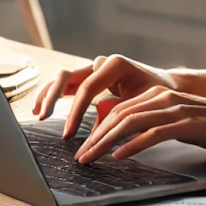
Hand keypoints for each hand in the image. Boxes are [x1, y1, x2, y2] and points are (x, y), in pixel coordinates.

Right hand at [32, 54, 178, 138]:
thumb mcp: (140, 108)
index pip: (87, 87)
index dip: (74, 111)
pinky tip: (42, 109)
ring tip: (38, 113)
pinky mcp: (90, 78)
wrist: (167, 88)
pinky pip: (67, 84)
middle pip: (68, 75)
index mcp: (115, 64)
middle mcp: (101, 63)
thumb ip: (116, 119)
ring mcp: (94, 69)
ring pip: (63, 77)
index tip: (68, 133)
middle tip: (43, 117)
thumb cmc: (158, 98)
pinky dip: (53, 94)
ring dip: (48, 94)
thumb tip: (94, 142)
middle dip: (53, 97)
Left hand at [75, 86, 205, 162]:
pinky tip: (119, 156)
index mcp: (159, 94)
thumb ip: (156, 124)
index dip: (97, 128)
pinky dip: (132, 145)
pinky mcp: (185, 124)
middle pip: (118, 115)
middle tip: (80, 157)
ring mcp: (174, 109)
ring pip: (129, 122)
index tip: (84, 147)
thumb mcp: (179, 121)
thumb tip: (128, 140)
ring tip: (91, 158)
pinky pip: (152, 134)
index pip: (118, 109)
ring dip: (105, 142)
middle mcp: (163, 97)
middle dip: (94, 137)